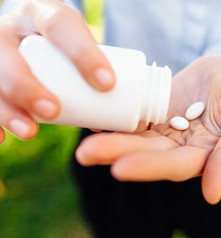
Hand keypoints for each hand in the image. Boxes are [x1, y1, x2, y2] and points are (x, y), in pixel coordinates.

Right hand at [0, 0, 114, 142]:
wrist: (29, 32)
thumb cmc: (60, 43)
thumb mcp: (75, 43)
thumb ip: (88, 75)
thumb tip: (100, 122)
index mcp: (42, 13)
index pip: (60, 25)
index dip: (83, 53)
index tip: (107, 84)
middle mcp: (11, 27)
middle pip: (9, 53)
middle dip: (27, 85)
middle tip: (53, 111)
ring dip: (6, 108)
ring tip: (29, 131)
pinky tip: (0, 138)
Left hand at [76, 49, 220, 203]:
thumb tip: (213, 195)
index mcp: (203, 154)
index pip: (173, 166)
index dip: (149, 167)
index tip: (120, 168)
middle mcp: (181, 147)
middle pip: (147, 154)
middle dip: (118, 153)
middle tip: (86, 153)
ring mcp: (166, 129)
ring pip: (135, 138)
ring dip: (110, 140)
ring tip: (82, 143)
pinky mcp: (155, 111)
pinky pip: (133, 116)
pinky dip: (114, 118)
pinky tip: (93, 116)